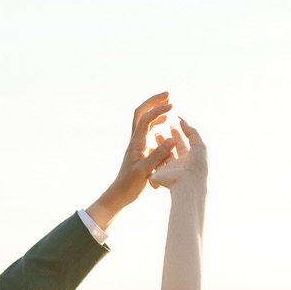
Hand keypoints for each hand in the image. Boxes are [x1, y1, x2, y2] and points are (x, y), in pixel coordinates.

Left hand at [85, 93, 180, 229]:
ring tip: (168, 106)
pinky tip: (163, 125)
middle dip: (153, 102)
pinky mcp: (140, 150)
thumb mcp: (145, 171)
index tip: (171, 106)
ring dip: (154, 110)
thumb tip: (170, 139)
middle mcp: (135, 140)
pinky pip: (147, 131)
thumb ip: (158, 155)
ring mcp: (137, 144)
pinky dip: (155, 123)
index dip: (158, 109)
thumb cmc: (129, 185)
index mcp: (136, 143)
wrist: (119, 194)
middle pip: (141, 113)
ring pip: (144, 120)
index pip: (145, 118)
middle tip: (168, 95)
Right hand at [149, 116, 205, 191]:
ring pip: (162, 156)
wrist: (186, 184)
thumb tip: (182, 121)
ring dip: (159, 145)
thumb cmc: (196, 166)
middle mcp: (179, 165)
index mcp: (190, 159)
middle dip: (167, 139)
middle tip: (161, 128)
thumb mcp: (199, 145)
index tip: (173, 125)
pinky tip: (149, 146)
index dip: (178, 134)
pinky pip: (154, 163)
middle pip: (172, 150)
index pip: (183, 144)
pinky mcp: (159, 175)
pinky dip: (152, 155)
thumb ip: (192, 132)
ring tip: (155, 133)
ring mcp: (169, 170)